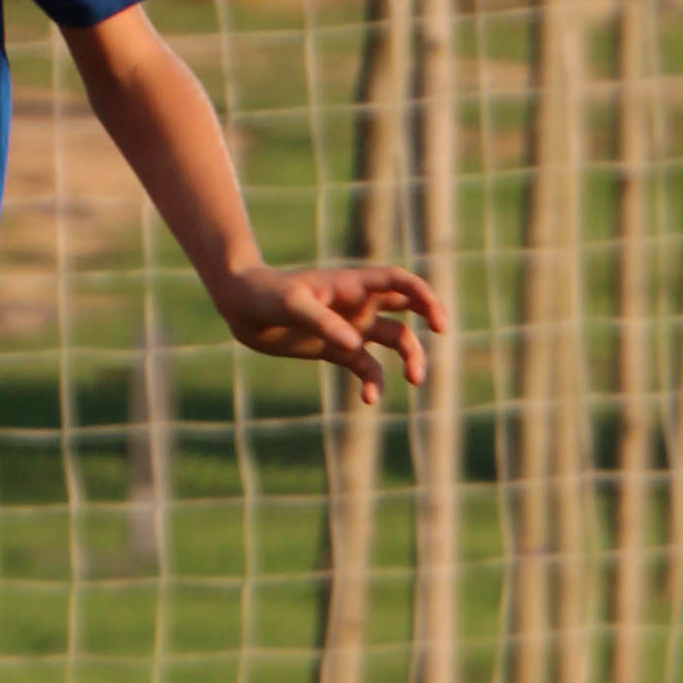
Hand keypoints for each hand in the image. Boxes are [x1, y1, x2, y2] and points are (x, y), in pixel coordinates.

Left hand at [210, 262, 446, 403]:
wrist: (241, 307)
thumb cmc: (266, 295)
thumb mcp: (292, 305)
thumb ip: (323, 323)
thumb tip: (355, 346)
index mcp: (353, 285)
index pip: (400, 282)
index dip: (423, 296)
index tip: (437, 320)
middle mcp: (359, 304)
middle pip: (407, 309)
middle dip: (429, 320)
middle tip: (442, 336)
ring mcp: (350, 327)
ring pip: (393, 340)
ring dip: (409, 358)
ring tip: (415, 380)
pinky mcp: (337, 350)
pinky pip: (366, 366)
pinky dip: (373, 382)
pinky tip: (370, 399)